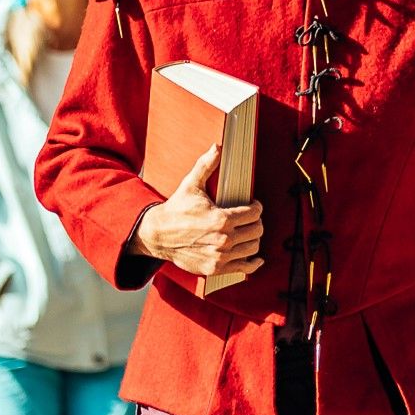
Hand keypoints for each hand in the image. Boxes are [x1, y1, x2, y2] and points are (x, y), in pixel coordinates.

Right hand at [133, 144, 263, 280]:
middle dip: (256, 222)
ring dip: (254, 239)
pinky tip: (256, 258)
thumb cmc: (176, 209)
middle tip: (250, 218)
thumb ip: (206, 165)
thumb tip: (218, 147)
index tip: (253, 205)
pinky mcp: (216, 268)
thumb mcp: (191, 184)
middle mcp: (223, 239)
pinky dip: (253, 263)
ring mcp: (220, 256)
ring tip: (248, 232)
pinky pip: (244, 268)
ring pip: (253, 248)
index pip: (254, 213)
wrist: (158, 235)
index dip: (256, 207)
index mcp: (221, 218)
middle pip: (256, 230)